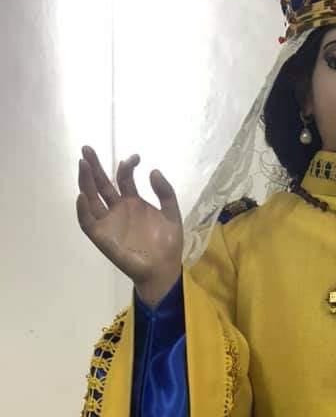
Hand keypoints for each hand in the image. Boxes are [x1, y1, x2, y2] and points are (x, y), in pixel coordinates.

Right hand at [76, 146, 182, 304]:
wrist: (164, 268)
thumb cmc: (167, 244)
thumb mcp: (172, 214)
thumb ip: (166, 192)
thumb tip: (152, 170)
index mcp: (133, 201)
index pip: (123, 178)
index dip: (126, 165)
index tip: (135, 158)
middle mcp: (118, 209)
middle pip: (101, 184)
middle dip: (94, 166)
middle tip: (87, 148)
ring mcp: (109, 222)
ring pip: (91, 198)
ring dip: (85, 182)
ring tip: (83, 164)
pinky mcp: (102, 237)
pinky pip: (88, 222)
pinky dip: (82, 210)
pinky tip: (82, 196)